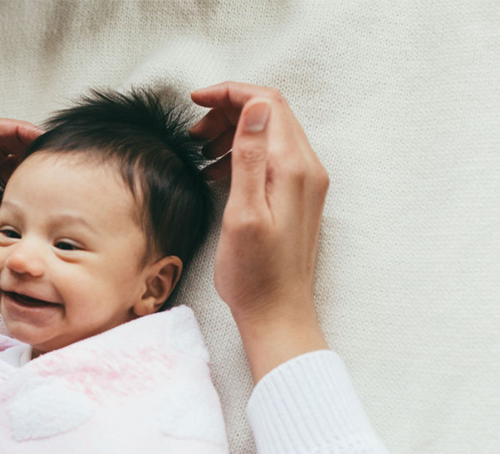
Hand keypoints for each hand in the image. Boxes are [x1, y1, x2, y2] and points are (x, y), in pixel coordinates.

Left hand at [0, 102, 40, 361]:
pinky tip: (48, 195)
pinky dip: (32, 193)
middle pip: (1, 150)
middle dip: (26, 143)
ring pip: (11, 173)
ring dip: (31, 166)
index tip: (37, 135)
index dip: (11, 129)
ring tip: (55, 169)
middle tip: (53, 151)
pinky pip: (17, 201)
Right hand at [190, 82, 329, 381]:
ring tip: (199, 151)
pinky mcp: (296, 196)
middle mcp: (306, 169)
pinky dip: (241, 152)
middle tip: (192, 133)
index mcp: (294, 168)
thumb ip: (251, 157)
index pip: (267, 104)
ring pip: (269, 133)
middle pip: (270, 113)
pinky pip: (271, 157)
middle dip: (228, 110)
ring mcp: (304, 182)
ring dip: (233, 131)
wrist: (278, 313)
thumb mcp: (244, 214)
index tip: (194, 102)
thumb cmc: (255, 274)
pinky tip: (216, 171)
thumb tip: (255, 108)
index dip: (230, 93)